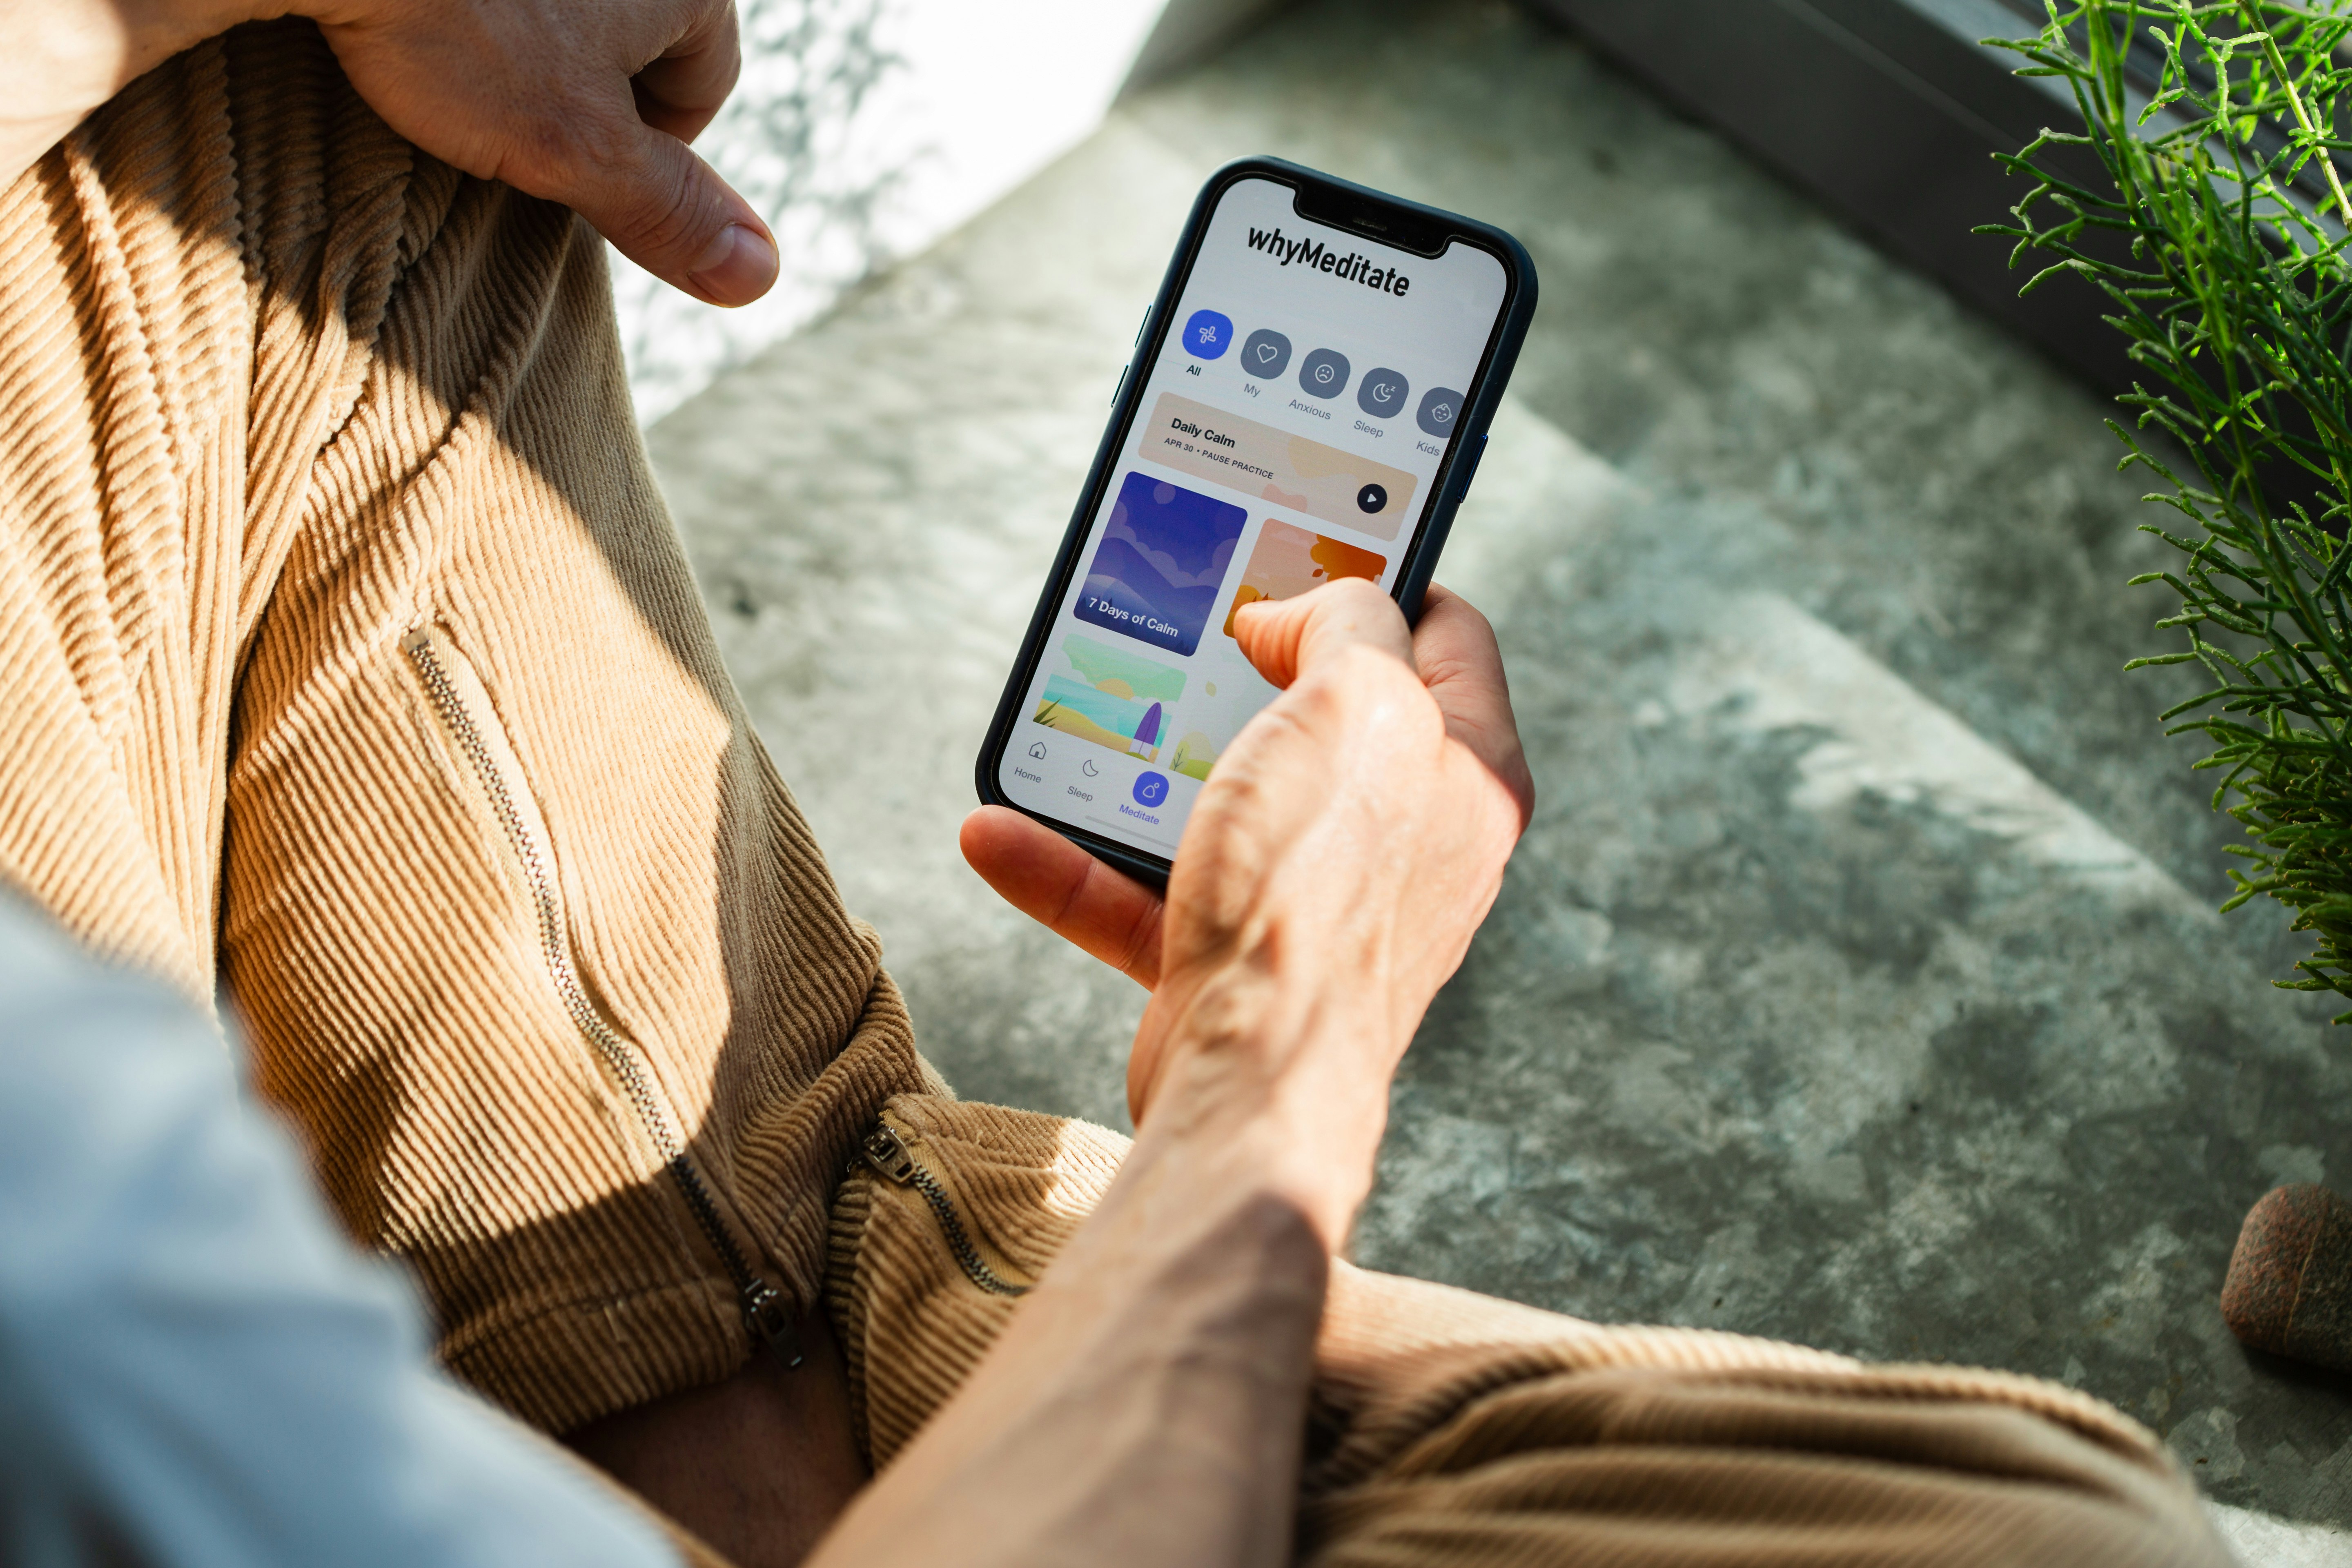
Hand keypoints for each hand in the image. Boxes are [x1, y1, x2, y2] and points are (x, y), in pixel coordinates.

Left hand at [303, 0, 775, 303]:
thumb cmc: (454, 25)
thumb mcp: (576, 147)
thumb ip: (669, 210)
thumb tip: (761, 277)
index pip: (705, 85)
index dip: (646, 155)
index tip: (572, 172)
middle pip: (639, 38)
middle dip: (586, 93)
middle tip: (508, 127)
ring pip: (565, 7)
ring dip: (527, 46)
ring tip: (451, 68)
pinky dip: (472, 6)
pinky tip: (423, 23)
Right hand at [964, 581, 1530, 1244]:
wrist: (1251, 1085)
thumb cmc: (1320, 889)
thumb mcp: (1355, 701)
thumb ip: (1344, 623)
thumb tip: (1299, 615)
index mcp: (1469, 771)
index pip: (1448, 634)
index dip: (1382, 574)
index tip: (1303, 547)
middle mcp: (1409, 836)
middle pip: (1327, 712)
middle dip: (1242, 668)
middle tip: (1184, 623)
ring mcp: (1320, 900)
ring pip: (1222, 798)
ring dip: (1135, 762)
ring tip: (1072, 718)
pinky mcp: (1237, 957)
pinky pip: (1148, 887)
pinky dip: (1077, 861)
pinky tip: (1002, 831)